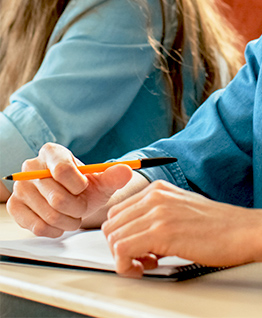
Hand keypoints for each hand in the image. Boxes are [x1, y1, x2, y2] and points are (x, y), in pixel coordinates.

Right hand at [6, 143, 133, 236]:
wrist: (74, 199)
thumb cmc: (86, 187)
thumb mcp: (102, 180)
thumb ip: (114, 175)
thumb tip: (126, 170)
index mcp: (52, 152)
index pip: (62, 170)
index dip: (78, 184)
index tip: (84, 187)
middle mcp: (31, 167)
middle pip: (57, 197)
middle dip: (77, 207)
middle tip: (82, 206)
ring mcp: (20, 188)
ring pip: (49, 214)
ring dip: (69, 220)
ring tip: (74, 214)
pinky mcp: (14, 207)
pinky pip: (37, 226)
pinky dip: (55, 229)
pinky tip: (61, 223)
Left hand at [102, 180, 261, 276]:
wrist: (246, 231)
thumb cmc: (221, 226)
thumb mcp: (184, 210)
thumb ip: (159, 216)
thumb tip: (137, 236)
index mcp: (160, 189)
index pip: (118, 212)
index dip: (123, 235)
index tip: (139, 248)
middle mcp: (156, 196)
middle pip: (111, 226)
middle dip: (120, 247)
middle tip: (142, 258)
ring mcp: (158, 212)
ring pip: (113, 239)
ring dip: (125, 259)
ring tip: (147, 263)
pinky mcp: (162, 232)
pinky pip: (122, 252)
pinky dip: (128, 267)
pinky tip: (147, 268)